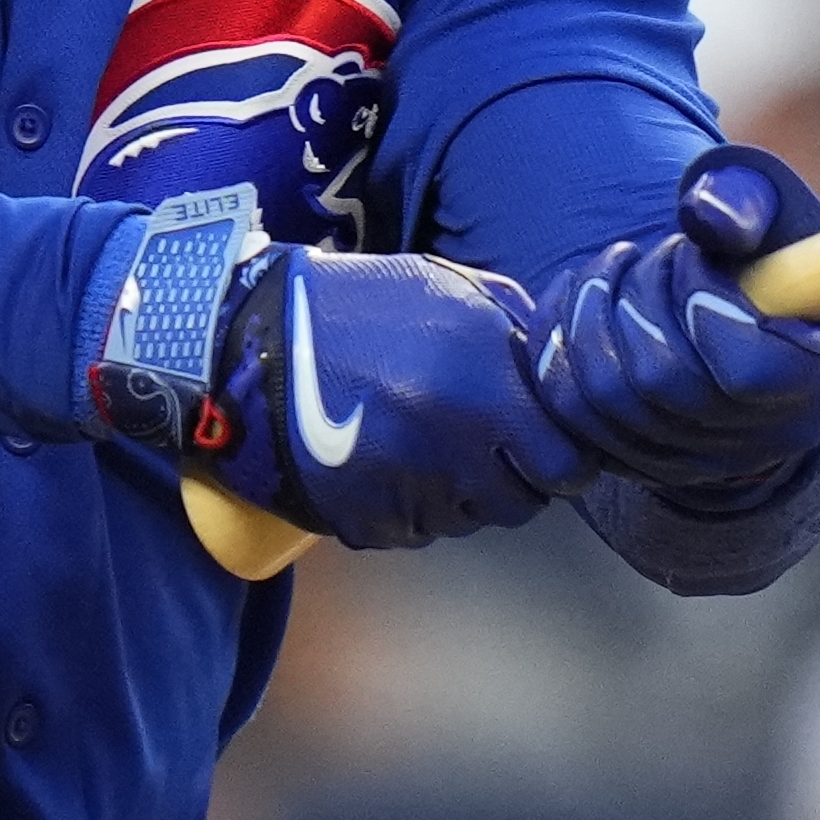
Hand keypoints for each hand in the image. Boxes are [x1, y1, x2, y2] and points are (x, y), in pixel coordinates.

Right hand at [85, 189, 589, 552]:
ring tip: (422, 441)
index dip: (560, 454)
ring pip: (468, 519)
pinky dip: (410, 506)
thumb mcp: (449, 288)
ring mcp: (411, 495)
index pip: (567, 467)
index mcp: (489, 393)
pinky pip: (414, 530)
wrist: (251, 344)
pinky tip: (386, 460)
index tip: (542, 439)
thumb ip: (515, 329)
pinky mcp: (368, 524)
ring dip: (460, 491)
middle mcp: (458, 452)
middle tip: (481, 440)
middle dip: (513, 475)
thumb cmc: (358, 305)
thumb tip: (555, 369)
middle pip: (522, 503)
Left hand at [531, 143, 819, 509]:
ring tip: (617, 271)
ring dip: (590, 314)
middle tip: (649, 254)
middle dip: (636, 295)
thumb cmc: (763, 253)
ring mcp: (695, 462)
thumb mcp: (773, 209)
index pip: (745, 369)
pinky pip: (567, 413)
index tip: (695, 256)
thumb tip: (703, 213)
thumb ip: (744, 198)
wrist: (741, 316)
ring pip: (601, 400)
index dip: (701, 301)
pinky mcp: (636, 462)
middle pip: (658, 380)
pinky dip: (556, 346)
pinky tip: (579, 299)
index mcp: (817, 377)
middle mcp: (761, 439)